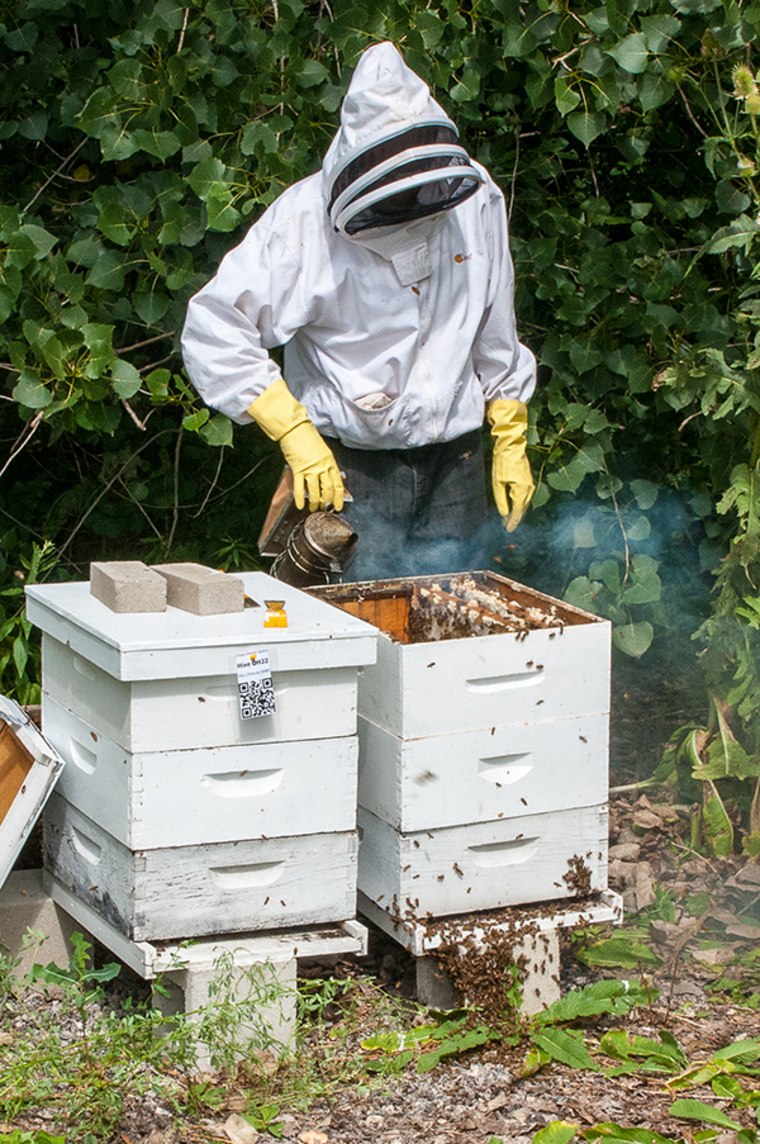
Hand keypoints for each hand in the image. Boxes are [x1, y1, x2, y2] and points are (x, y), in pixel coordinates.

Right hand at [278, 420, 344, 511]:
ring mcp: (310, 468)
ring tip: (313, 508)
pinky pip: (300, 487)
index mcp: (330, 461)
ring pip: (315, 491)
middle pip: (327, 489)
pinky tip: (300, 505)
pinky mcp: (298, 469)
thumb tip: (327, 478)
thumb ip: (326, 465)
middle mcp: (322, 466)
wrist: (295, 428)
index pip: (337, 484)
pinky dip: (300, 499)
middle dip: (326, 501)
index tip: (338, 506)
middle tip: (324, 507)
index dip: (338, 497)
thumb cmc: (307, 437)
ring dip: (314, 502)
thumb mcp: (323, 451)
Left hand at [487, 398, 534, 531]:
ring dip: (517, 512)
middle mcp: (529, 489)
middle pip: (522, 509)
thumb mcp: (497, 483)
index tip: (507, 530)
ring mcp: (531, 485)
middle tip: (506, 527)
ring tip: (508, 519)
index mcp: (521, 490)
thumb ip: (501, 500)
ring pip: (524, 504)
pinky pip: (525, 497)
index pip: (518, 512)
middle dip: (515, 518)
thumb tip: (503, 514)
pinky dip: (519, 504)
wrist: (511, 446)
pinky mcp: (529, 481)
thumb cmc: (502, 463)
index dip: (513, 522)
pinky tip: (513, 507)